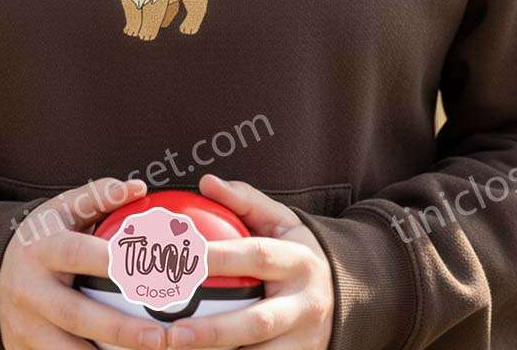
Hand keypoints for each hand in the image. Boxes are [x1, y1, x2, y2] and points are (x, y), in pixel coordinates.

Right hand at [0, 177, 166, 349]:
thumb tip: (139, 189)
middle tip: (160, 336)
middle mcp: (29, 290)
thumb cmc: (44, 236)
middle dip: (118, 328)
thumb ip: (100, 196)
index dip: (109, 261)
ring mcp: (25, 325)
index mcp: (41, 249)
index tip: (149, 268)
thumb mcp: (63, 209)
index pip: (76, 253)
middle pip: (75, 314)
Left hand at [167, 175, 333, 348]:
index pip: (256, 256)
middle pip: (257, 322)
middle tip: (172, 331)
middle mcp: (305, 304)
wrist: (344, 292)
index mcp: (299, 260)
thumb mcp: (280, 220)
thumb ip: (244, 200)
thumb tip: (206, 182)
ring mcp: (304, 340)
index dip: (219, 257)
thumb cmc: (295, 250)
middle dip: (213, 329)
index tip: (182, 257)